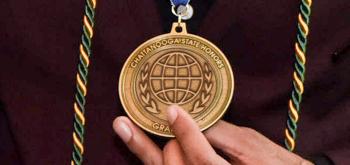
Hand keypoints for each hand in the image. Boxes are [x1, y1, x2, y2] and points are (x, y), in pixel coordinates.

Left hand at [113, 105, 312, 164]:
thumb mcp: (254, 148)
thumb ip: (226, 135)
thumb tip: (198, 117)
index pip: (202, 159)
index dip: (187, 134)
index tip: (172, 110)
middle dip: (170, 143)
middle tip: (163, 117)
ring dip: (145, 149)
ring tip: (122, 126)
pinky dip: (150, 158)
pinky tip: (137, 142)